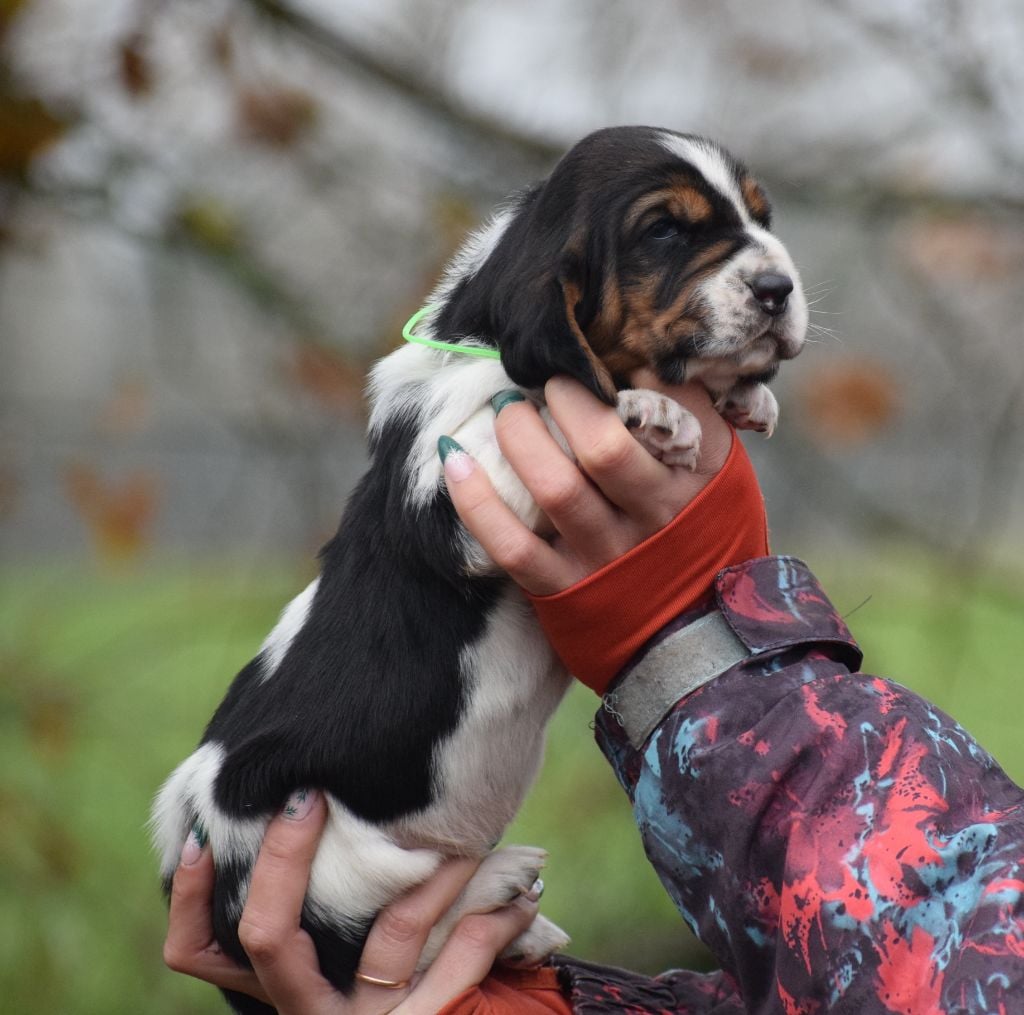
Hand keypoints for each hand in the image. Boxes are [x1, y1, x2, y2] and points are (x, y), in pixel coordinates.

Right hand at [163, 790, 540, 1013]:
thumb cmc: (392, 1002)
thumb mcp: (349, 971)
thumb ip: (326, 913)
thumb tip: (309, 802)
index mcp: (283, 993)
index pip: (197, 954)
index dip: (188, 897)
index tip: (203, 830)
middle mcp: (309, 1013)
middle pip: (267, 934)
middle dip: (285, 855)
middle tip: (310, 792)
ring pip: (391, 932)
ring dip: (432, 872)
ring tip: (466, 836)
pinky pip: (461, 963)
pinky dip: (493, 922)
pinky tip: (525, 897)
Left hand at [444, 374, 733, 595]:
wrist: (701, 633)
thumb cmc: (703, 530)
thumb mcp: (720, 469)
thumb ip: (690, 413)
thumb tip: (636, 354)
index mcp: (692, 479)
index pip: (651, 415)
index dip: (604, 382)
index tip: (579, 364)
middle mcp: (651, 517)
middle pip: (601, 447)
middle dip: (561, 398)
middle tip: (541, 380)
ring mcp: (604, 556)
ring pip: (554, 489)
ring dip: (518, 436)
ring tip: (506, 409)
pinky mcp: (564, 591)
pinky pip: (512, 546)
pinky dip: (475, 501)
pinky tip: (454, 458)